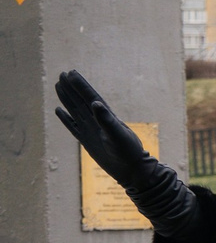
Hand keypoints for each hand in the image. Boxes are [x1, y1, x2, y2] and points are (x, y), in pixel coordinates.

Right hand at [52, 70, 193, 230]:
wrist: (131, 170)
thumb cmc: (129, 152)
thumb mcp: (118, 134)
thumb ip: (107, 119)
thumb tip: (95, 102)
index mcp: (107, 116)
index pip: (90, 96)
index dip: (81, 85)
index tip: (71, 73)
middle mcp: (98, 120)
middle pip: (81, 100)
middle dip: (72, 87)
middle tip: (62, 74)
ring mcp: (91, 129)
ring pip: (75, 110)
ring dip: (67, 98)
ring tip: (58, 86)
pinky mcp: (86, 140)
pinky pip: (72, 126)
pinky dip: (65, 118)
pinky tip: (59, 110)